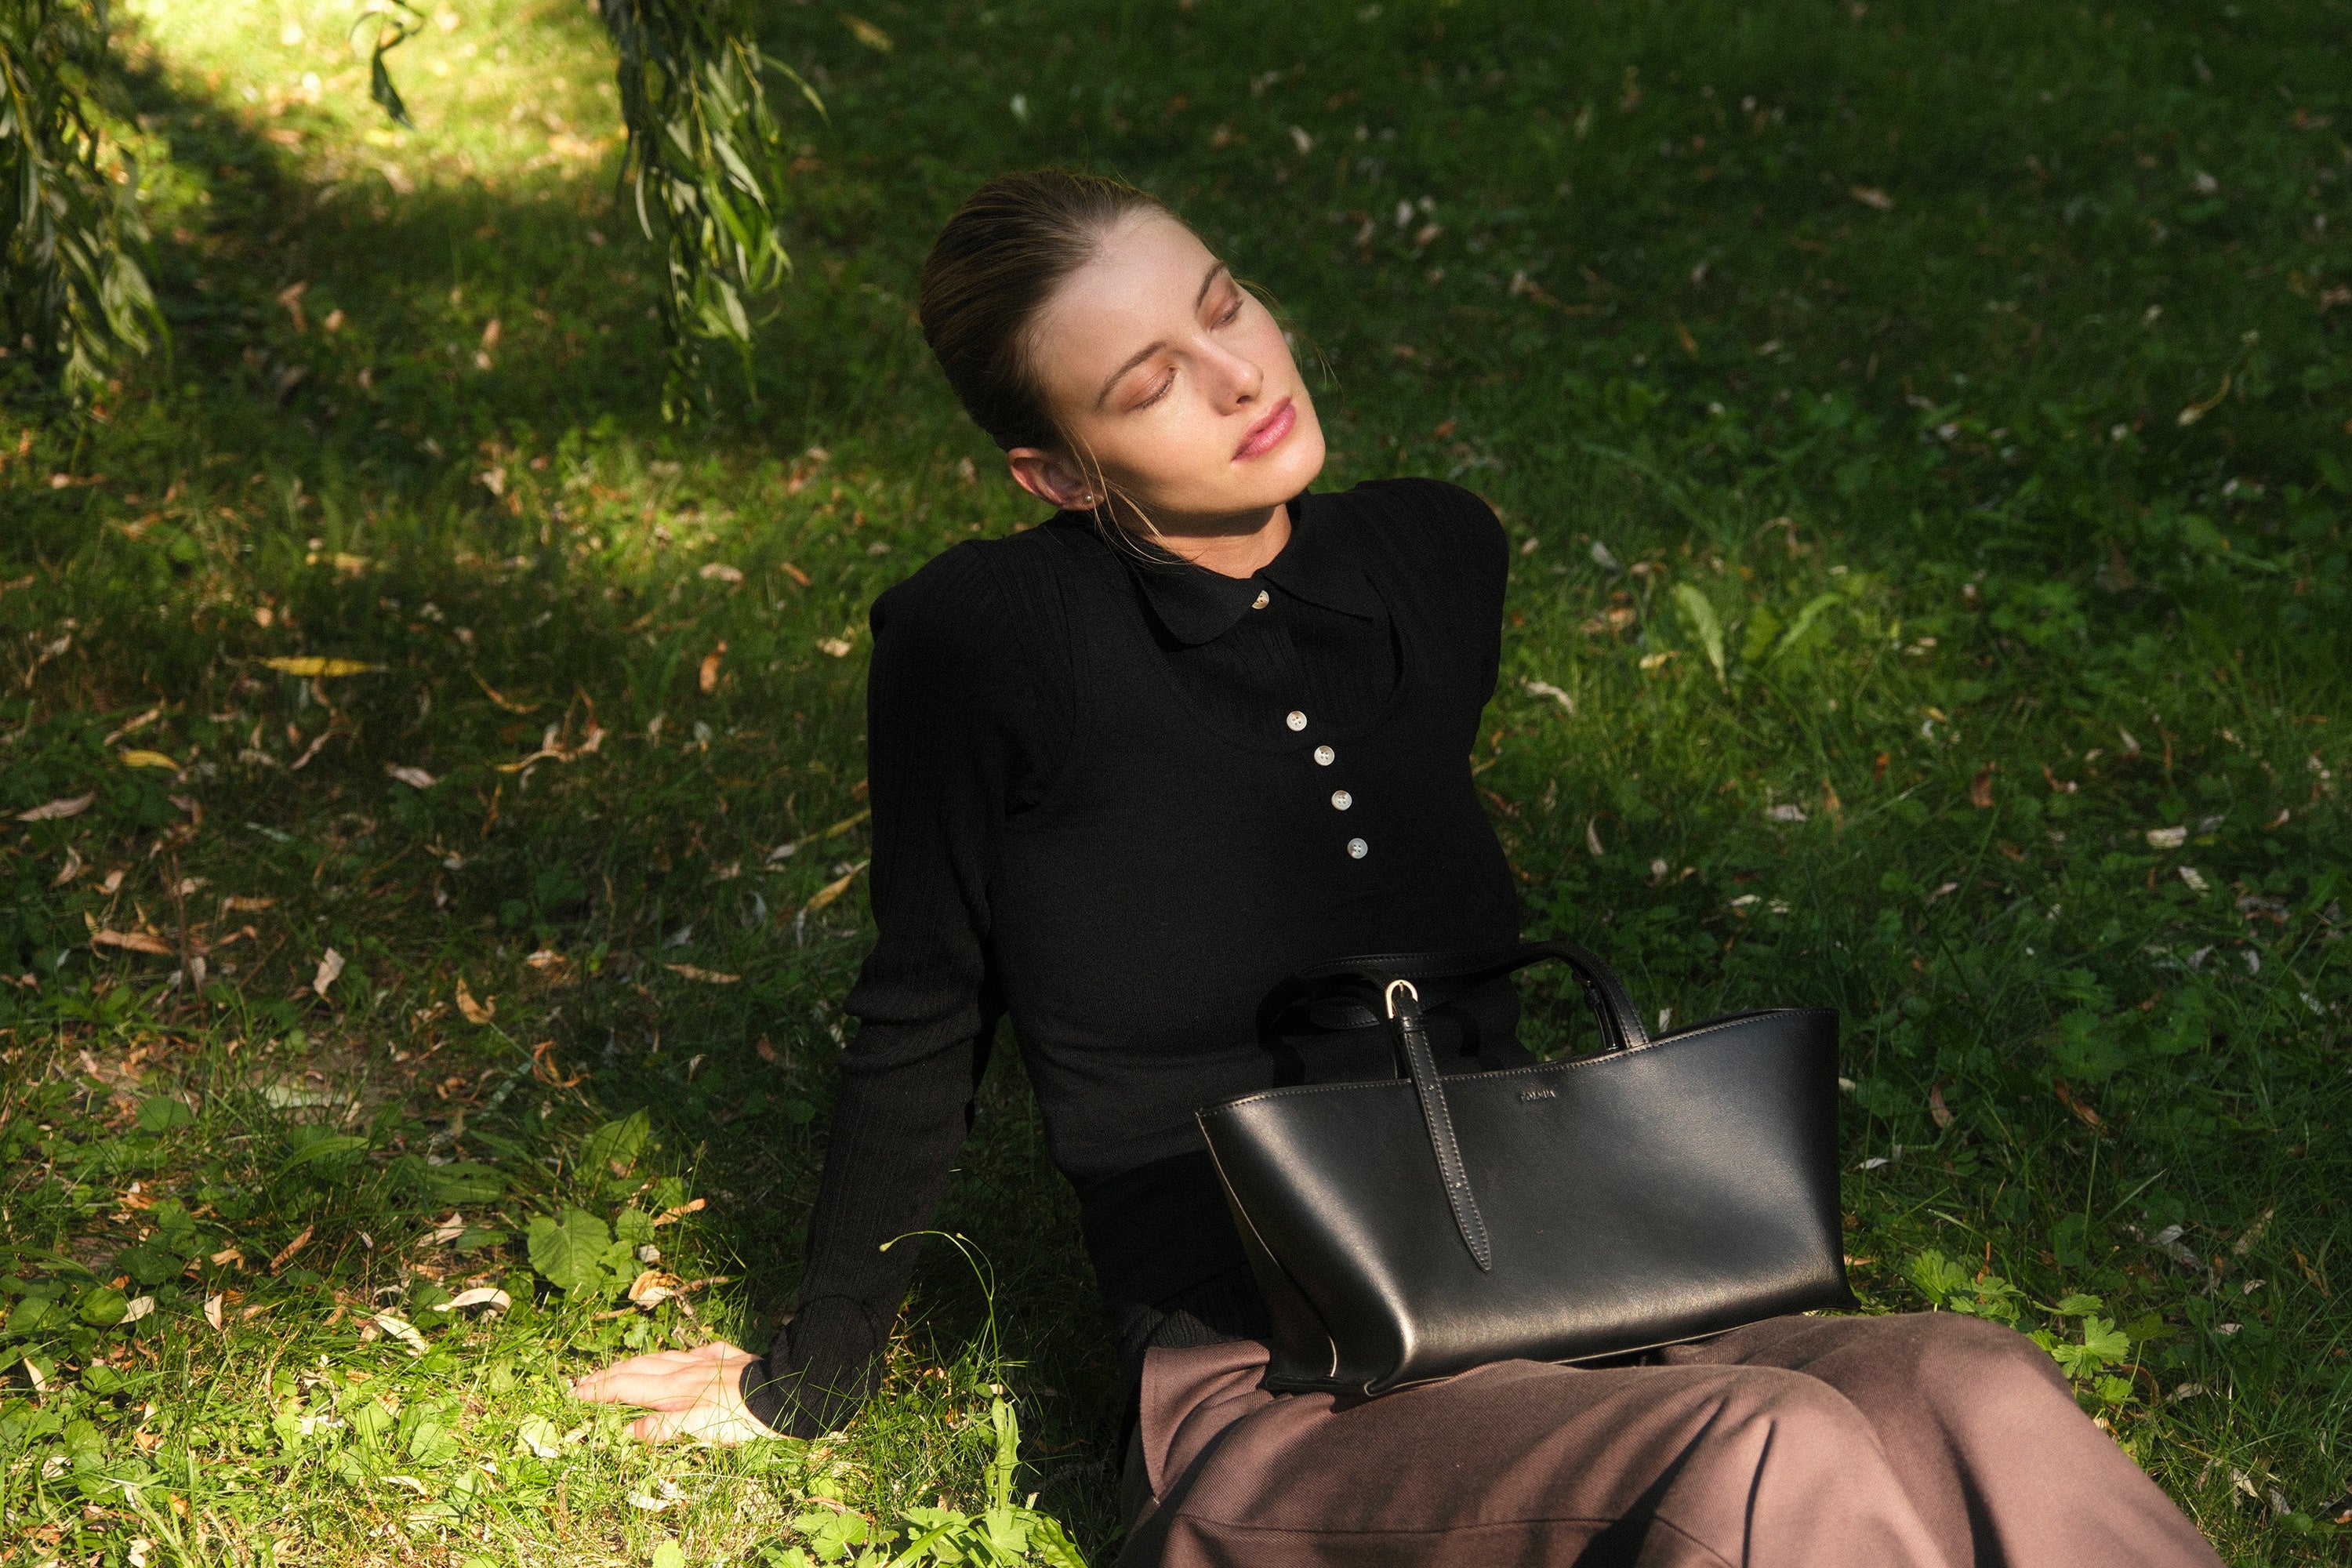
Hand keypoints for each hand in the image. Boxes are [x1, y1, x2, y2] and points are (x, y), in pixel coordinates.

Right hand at [568, 1340, 777, 1444]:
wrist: (783, 1391)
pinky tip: (680, 1357)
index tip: (576, 1393)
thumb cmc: (741, 1415)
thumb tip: (628, 1430)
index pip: (627, 1387)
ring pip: (661, 1358)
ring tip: (621, 1367)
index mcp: (673, 1388)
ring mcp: (705, 1360)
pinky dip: (675, 1357)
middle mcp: (684, 1370)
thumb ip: (662, 1428)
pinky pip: (693, 1353)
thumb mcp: (699, 1428)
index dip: (600, 1390)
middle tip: (586, 1380)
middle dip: (609, 1374)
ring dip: (636, 1363)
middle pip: (638, 1368)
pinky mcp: (725, 1357)